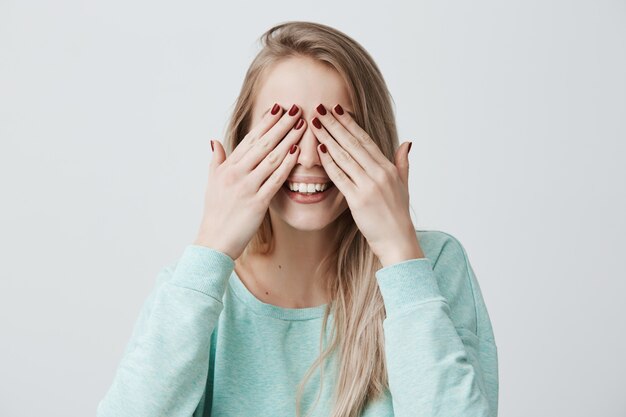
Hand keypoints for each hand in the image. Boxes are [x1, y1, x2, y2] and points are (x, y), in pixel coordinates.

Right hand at [194, 103, 304, 259]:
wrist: (215, 240)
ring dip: (288, 140)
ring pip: (271, 158)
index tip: (278, 108)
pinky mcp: (257, 202)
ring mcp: (247, 187)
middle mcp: (237, 173)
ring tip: (301, 125)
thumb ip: (216, 160)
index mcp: (228, 166)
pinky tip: (297, 154)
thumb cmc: (216, 212)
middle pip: (263, 143)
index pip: (250, 138)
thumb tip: (214, 141)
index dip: (265, 122)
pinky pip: (275, 180)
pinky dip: (286, 166)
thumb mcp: (212, 182)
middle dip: (281, 125)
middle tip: (296, 109)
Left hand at [310, 104, 424, 266]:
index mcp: (388, 168)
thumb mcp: (403, 185)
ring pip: (345, 156)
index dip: (350, 123)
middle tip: (319, 108)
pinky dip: (329, 163)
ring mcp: (369, 186)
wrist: (398, 240)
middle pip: (353, 143)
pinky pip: (340, 177)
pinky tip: (319, 150)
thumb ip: (403, 162)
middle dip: (334, 124)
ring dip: (327, 138)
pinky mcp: (358, 200)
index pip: (365, 140)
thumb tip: (407, 143)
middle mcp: (379, 174)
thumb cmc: (397, 214)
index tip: (337, 109)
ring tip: (314, 124)